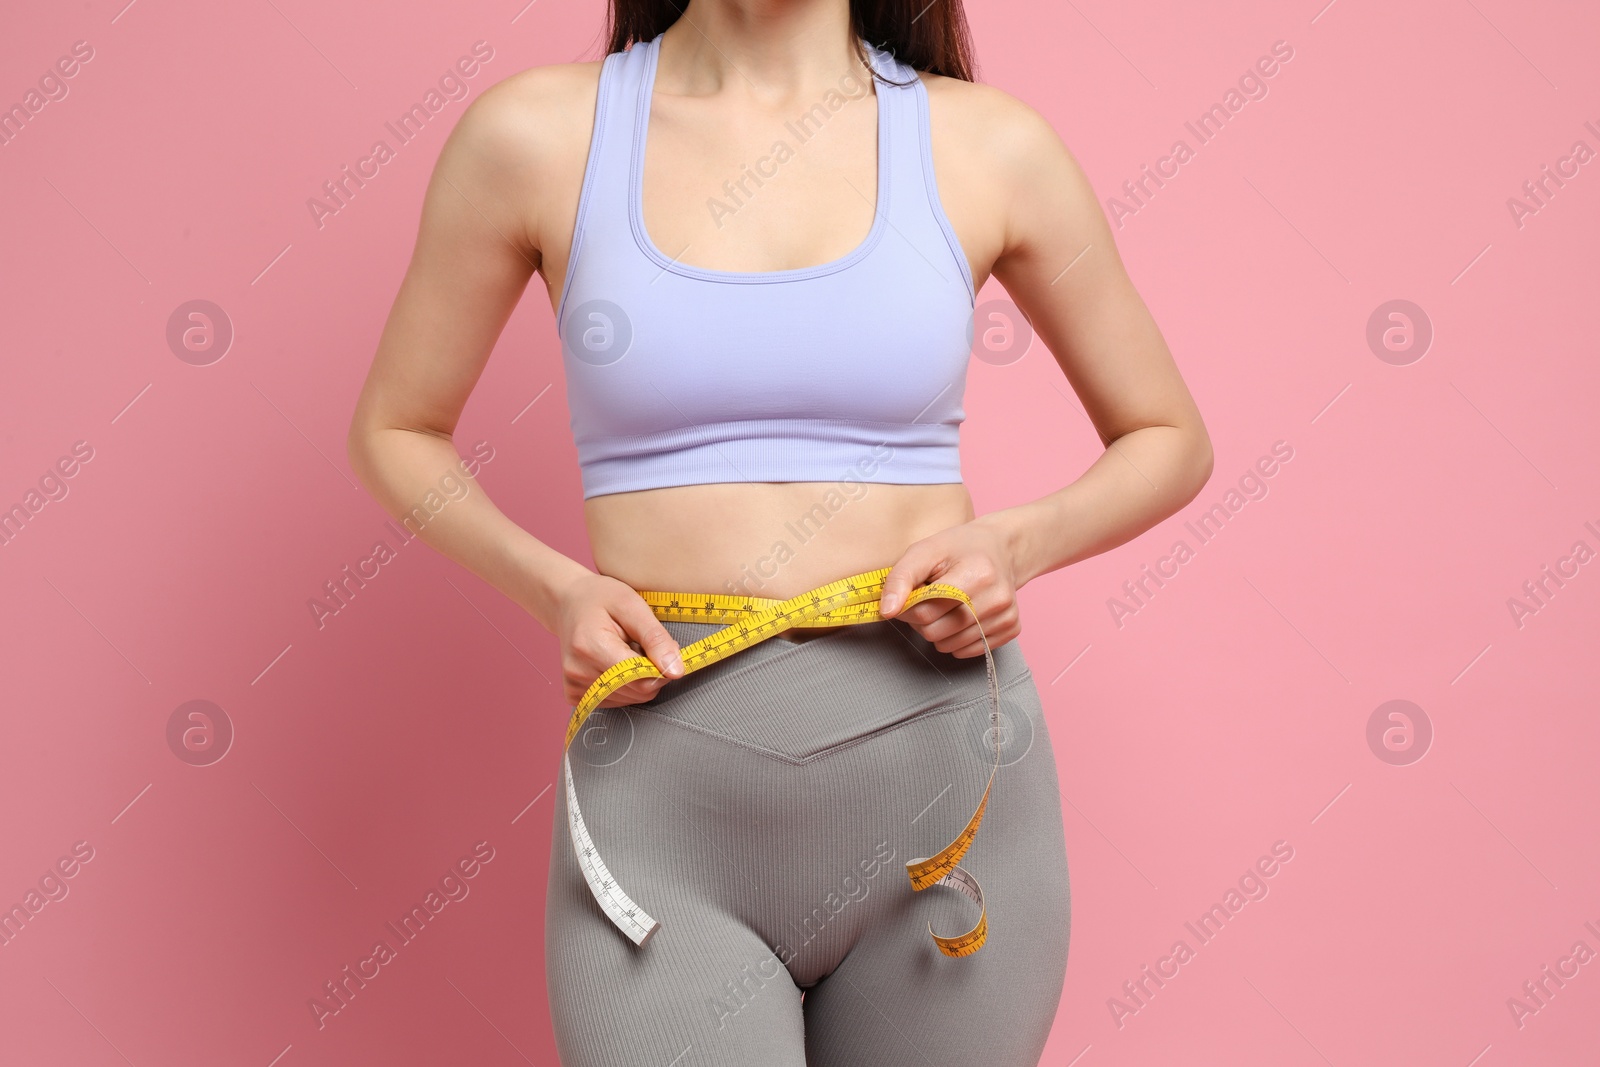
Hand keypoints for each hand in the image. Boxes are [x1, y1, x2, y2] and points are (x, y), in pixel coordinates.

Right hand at [550, 570, 684, 707]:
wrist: (569, 603)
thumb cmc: (601, 598)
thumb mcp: (632, 605)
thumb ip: (655, 638)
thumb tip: (676, 671)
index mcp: (590, 647)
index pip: (641, 679)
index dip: (662, 667)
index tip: (664, 647)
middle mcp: (578, 672)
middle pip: (638, 692)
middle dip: (651, 671)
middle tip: (643, 645)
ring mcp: (574, 686)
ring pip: (630, 698)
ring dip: (638, 678)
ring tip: (626, 651)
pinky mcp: (574, 695)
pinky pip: (616, 701)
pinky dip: (625, 685)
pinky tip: (616, 664)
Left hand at [877, 516, 1021, 657]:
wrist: (1001, 548)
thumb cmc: (959, 548)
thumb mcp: (925, 551)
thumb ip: (901, 578)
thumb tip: (887, 611)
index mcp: (976, 574)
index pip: (925, 611)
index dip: (906, 608)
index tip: (907, 597)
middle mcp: (996, 598)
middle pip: (935, 632)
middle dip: (922, 620)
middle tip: (928, 599)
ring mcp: (1006, 616)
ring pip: (949, 646)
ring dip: (938, 631)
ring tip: (946, 605)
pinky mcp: (1011, 628)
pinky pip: (968, 651)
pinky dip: (956, 639)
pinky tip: (961, 615)